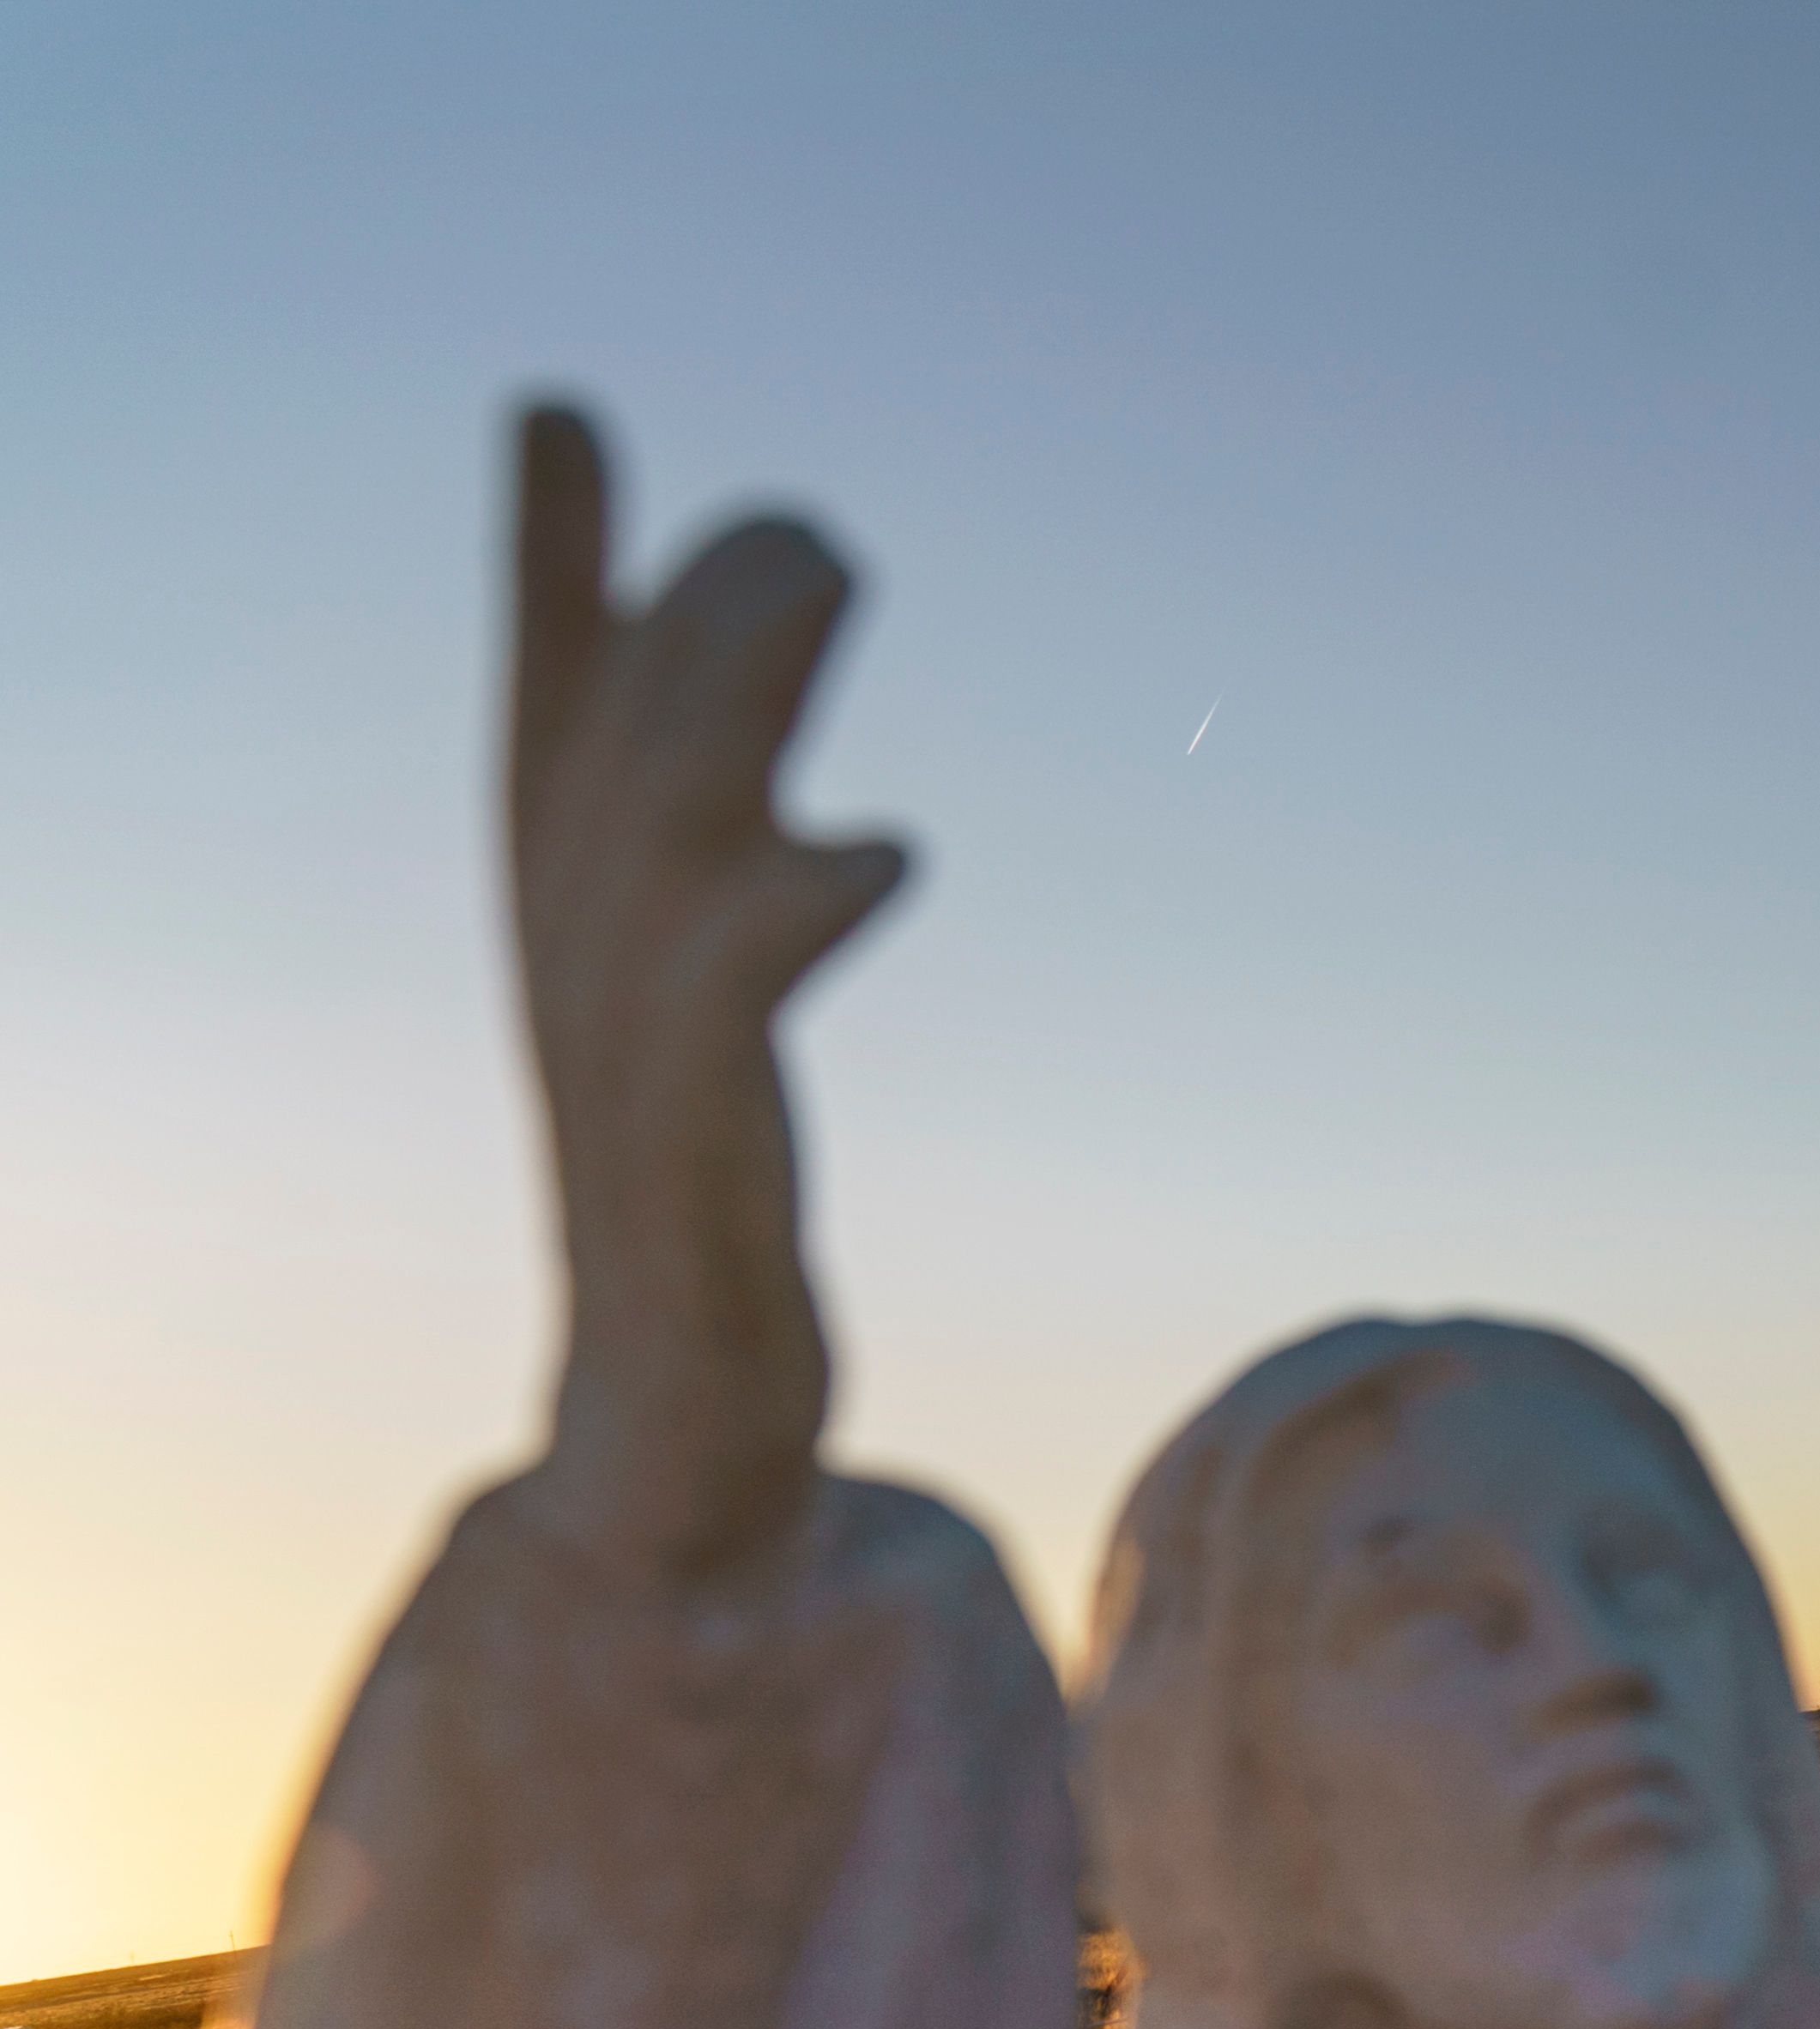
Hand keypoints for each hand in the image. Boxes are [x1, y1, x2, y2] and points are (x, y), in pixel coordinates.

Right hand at [506, 404, 910, 1575]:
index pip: (546, 712)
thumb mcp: (695, 1011)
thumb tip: (779, 773)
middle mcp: (583, 965)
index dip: (550, 565)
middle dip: (701, 615)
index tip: (558, 416)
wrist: (672, 1428)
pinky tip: (880, 850)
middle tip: (810, 537)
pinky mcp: (692, 1159)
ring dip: (734, 696)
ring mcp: (627, 1059)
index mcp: (577, 920)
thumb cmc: (695, 1201)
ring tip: (828, 584)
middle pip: (622, 741)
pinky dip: (787, 914)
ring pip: (657, 833)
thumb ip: (714, 868)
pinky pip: (725, 1013)